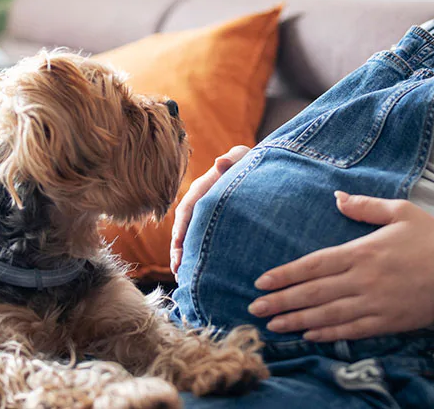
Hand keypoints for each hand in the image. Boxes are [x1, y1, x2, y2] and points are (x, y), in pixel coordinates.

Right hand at [170, 145, 251, 274]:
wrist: (255, 169)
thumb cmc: (247, 161)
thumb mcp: (241, 157)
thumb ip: (232, 158)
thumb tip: (220, 162)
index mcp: (201, 189)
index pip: (187, 209)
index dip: (181, 227)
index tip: (178, 244)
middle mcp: (198, 203)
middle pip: (183, 228)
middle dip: (179, 249)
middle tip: (178, 269)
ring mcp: (203, 216)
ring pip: (189, 238)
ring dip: (184, 257)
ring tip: (182, 278)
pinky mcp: (210, 226)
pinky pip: (199, 242)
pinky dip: (195, 257)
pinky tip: (196, 274)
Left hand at [247, 192, 433, 341]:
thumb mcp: (402, 212)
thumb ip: (366, 206)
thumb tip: (337, 197)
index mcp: (362, 252)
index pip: (314, 265)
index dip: (285, 274)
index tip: (262, 282)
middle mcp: (363, 280)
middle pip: (313, 293)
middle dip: (281, 301)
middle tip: (254, 309)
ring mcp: (374, 304)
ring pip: (327, 315)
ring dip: (297, 320)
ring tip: (273, 325)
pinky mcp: (387, 322)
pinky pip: (351, 331)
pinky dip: (327, 334)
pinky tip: (309, 334)